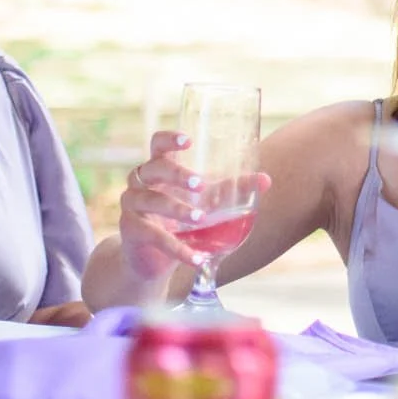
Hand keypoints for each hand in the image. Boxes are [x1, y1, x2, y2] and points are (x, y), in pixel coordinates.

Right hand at [119, 130, 273, 281]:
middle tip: (200, 185)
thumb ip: (233, 189)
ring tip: (200, 219)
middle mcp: (141, 183)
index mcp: (159, 170)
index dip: (169, 139)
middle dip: (177, 174)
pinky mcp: (131, 231)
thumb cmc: (180, 220)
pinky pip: (155, 237)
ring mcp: (132, 206)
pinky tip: (197, 258)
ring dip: (178, 210)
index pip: (157, 144)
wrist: (153, 259)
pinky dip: (177, 249)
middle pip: (154, 168)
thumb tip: (266, 179)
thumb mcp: (207, 202)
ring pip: (151, 201)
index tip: (188, 140)